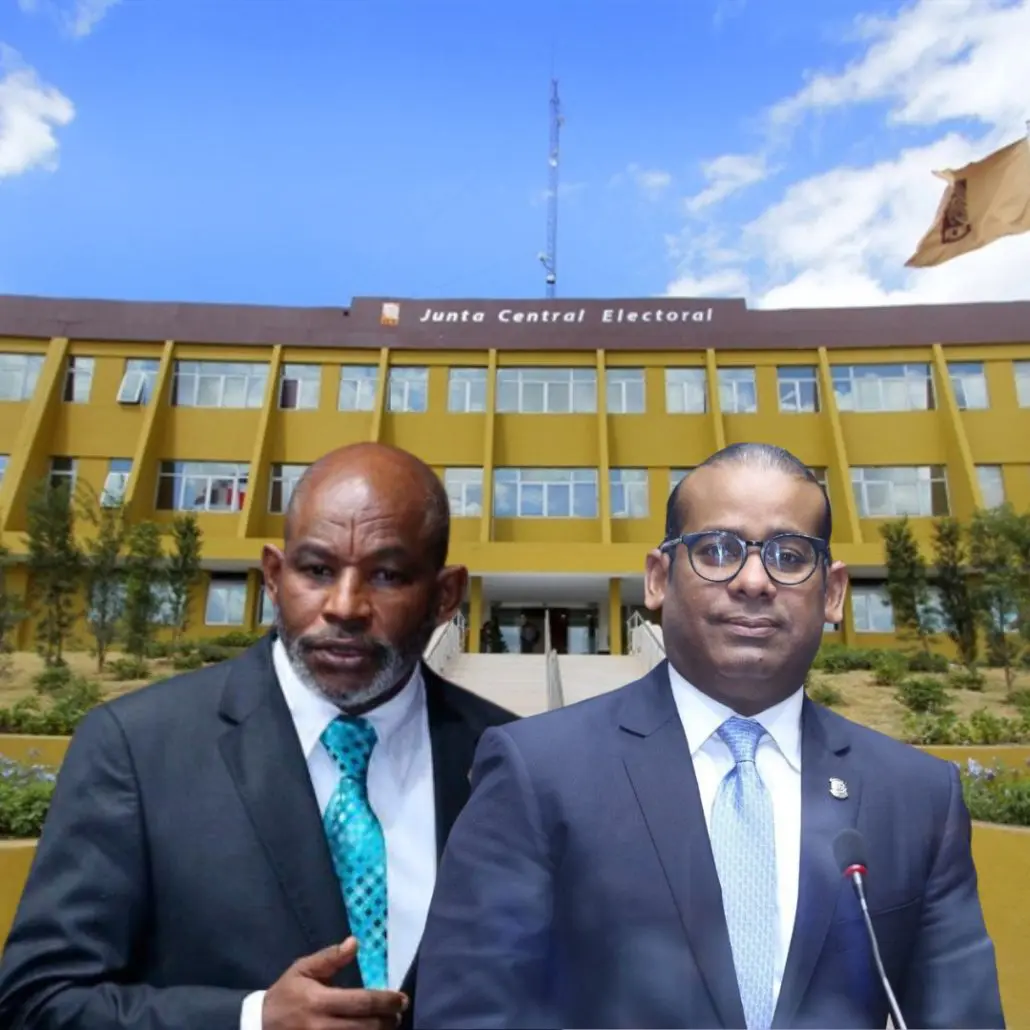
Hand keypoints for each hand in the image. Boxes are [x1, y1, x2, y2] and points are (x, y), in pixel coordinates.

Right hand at [263, 937, 408, 1029]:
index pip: (361, 1002)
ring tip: (390, 1024)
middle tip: (400, 1012)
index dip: (386, 1001)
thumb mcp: (303, 970)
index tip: (401, 999)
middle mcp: (322, 1026)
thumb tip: (354, 942)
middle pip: (366, 1027)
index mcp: (319, 1001)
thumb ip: (329, 958)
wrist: (258, 1026)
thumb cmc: (285, 995)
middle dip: (388, 1020)